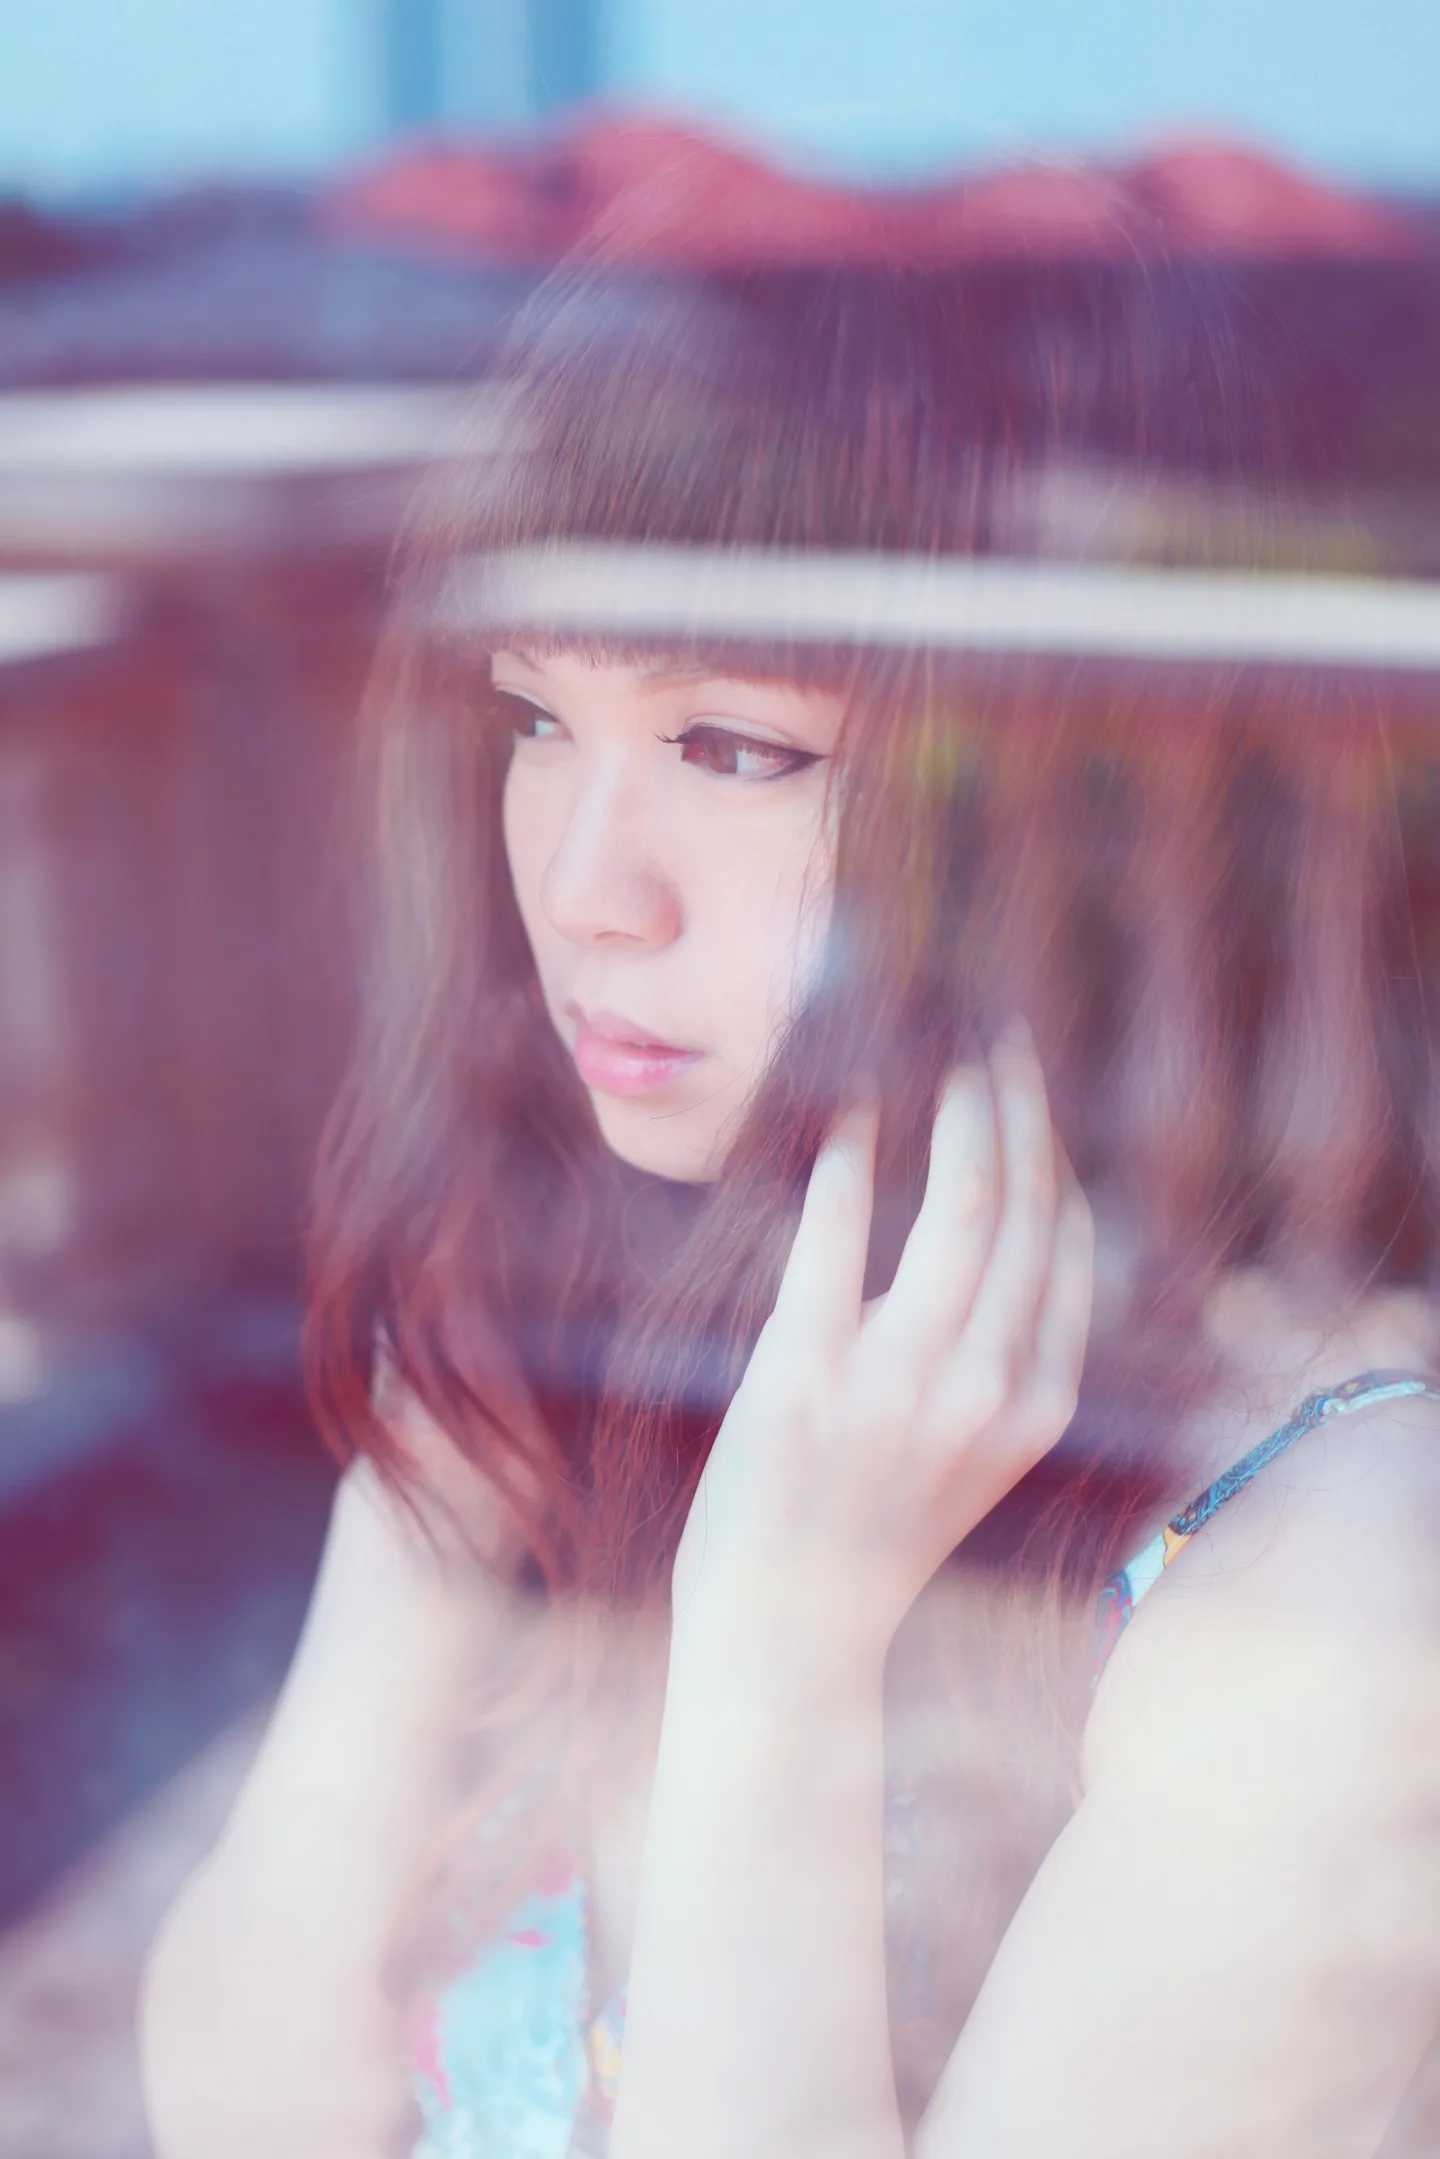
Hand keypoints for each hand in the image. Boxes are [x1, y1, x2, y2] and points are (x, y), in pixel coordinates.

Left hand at [671, 1022, 1093, 1665]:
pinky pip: (837, 1244)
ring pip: (957, 1209)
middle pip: (1023, 1208)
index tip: (1031, 1088)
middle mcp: (985, 1390)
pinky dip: (848, 1166)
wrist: (788, 1641)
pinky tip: (846, 1114)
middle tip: (993, 1035)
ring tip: (933, 1051)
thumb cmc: (868, 1533)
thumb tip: (998, 1238)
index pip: (1066, 1244)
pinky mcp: (803, 1383)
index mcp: (1036, 1405)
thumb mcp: (969, 1453)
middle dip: (1015, 1105)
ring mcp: (899, 1388)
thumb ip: (998, 1359)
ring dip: (954, 1113)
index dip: (1051, 1151)